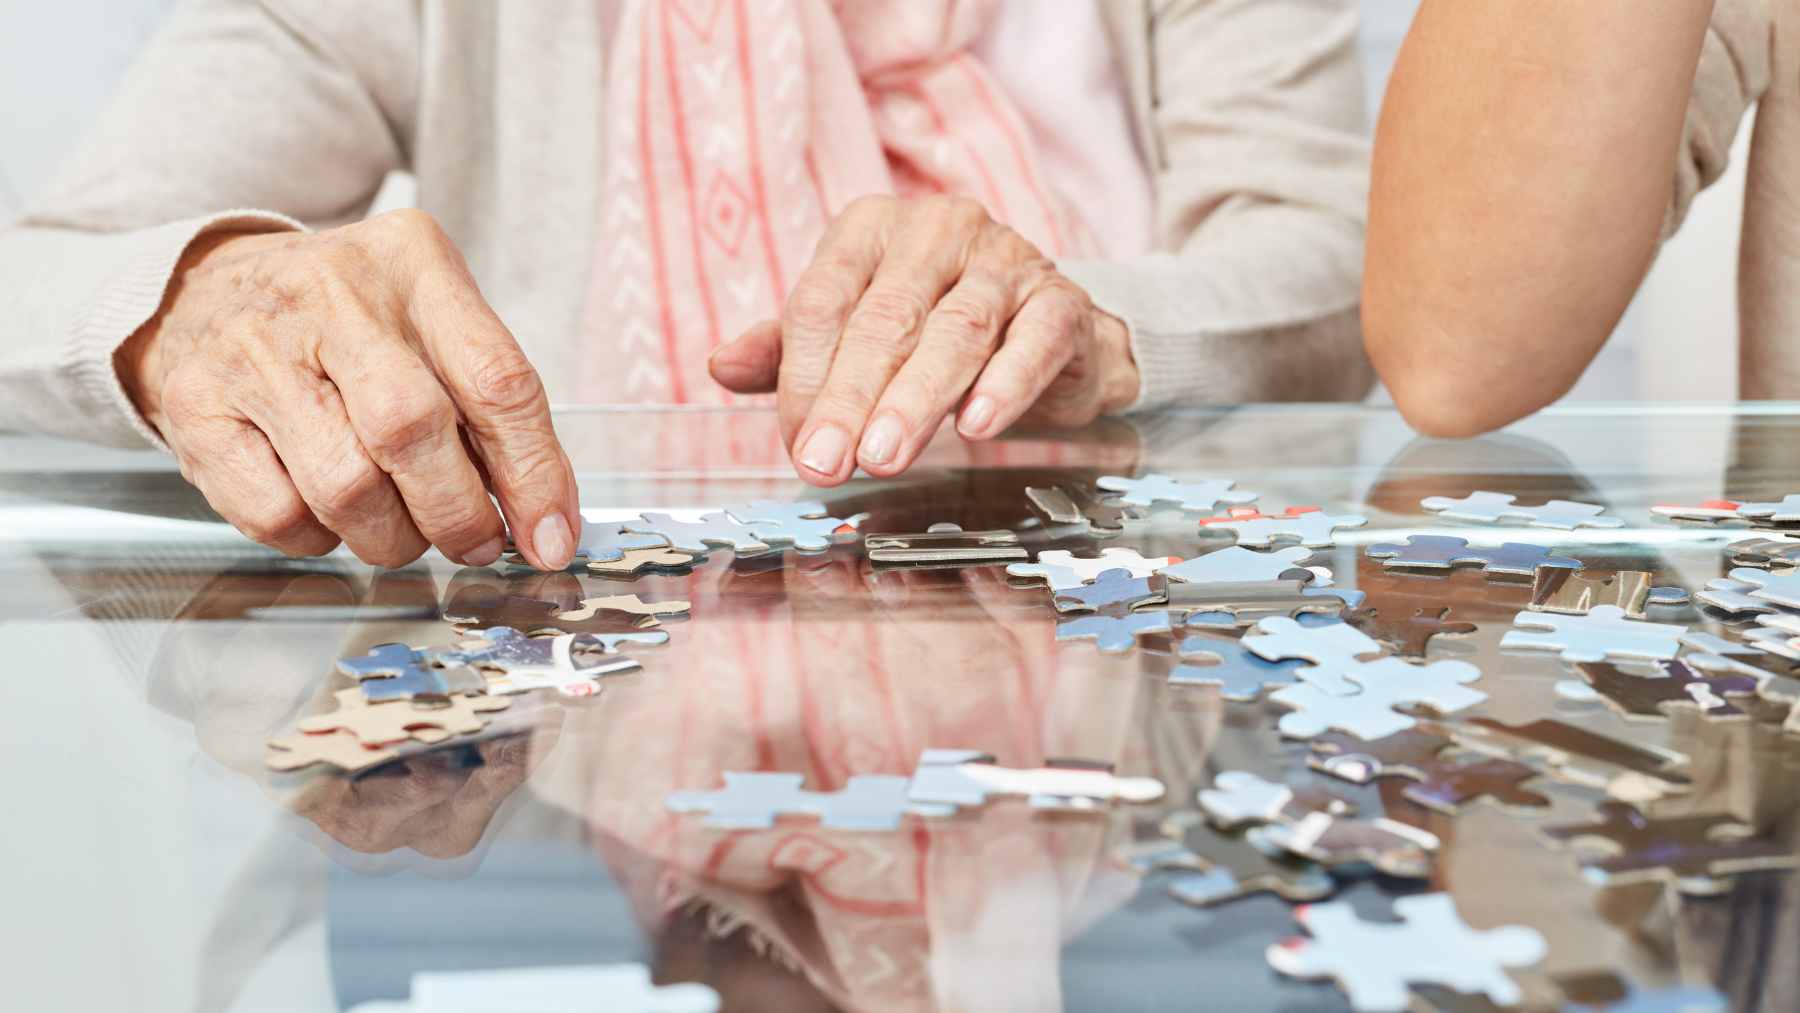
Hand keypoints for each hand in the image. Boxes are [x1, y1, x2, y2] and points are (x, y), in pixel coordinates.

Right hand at [115, 210, 579, 569]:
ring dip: (391, 537)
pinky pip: (278, 515)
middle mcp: (331, 296)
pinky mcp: (196, 408)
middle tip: (474, 543)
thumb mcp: (430, 325)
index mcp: (413, 264)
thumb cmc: (346, 323)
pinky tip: (326, 511)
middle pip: (412, 431)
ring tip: (400, 526)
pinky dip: (319, 538)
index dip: (534, 474)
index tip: (550, 536)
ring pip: (346, 488)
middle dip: (457, 514)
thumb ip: (491, 411)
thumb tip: (544, 524)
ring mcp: (254, 351)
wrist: (204, 290)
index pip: (496, 379)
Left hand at [707, 195, 1139, 485]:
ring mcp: (1005, 260)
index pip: (824, 299)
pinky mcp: (1060, 300)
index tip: (799, 444)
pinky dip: (1005, 385)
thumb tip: (722, 365)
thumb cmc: (934, 329)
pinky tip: (977, 425)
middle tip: (827, 462)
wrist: (1050, 337)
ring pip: (955, 330)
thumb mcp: (851, 334)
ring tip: (884, 454)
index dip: (806, 376)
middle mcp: (938, 230)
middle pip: (885, 318)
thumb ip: (787, 351)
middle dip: (851, 397)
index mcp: (872, 229)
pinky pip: (1033, 341)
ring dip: (916, 399)